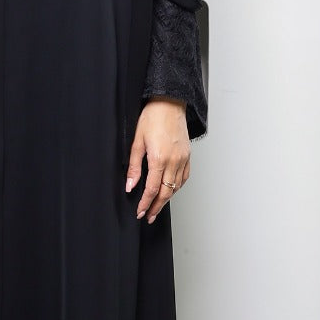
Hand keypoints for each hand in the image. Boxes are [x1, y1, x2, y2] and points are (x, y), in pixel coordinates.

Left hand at [125, 98, 189, 222]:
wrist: (169, 103)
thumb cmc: (152, 118)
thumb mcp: (137, 141)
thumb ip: (134, 166)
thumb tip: (130, 185)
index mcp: (159, 158)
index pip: (152, 189)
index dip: (145, 203)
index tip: (140, 212)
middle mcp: (174, 161)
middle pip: (166, 192)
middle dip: (156, 207)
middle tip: (148, 216)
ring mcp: (183, 159)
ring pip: (176, 187)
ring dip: (167, 199)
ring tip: (157, 207)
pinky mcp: (188, 156)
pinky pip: (184, 177)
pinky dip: (177, 187)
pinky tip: (171, 190)